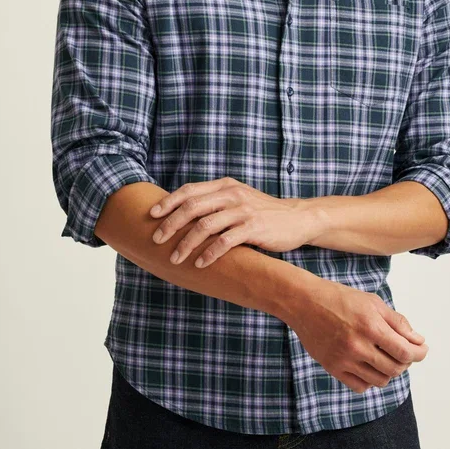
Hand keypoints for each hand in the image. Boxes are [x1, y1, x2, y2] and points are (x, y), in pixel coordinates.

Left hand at [149, 177, 318, 267]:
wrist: (297, 218)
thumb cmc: (262, 211)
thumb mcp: (238, 198)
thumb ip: (215, 201)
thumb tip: (181, 212)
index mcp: (225, 185)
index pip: (190, 190)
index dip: (169, 202)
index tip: (152, 215)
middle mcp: (232, 194)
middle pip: (192, 206)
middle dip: (171, 224)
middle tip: (157, 240)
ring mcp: (243, 210)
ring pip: (205, 225)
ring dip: (186, 243)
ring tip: (175, 258)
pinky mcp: (254, 228)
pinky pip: (225, 241)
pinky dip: (209, 253)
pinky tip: (200, 264)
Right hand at [287, 278, 428, 393]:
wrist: (304, 302)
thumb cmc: (339, 298)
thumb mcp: (372, 301)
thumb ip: (397, 322)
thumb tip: (418, 340)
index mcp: (370, 325)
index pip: (404, 352)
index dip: (418, 353)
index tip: (422, 350)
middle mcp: (358, 345)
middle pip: (395, 368)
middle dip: (405, 362)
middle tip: (403, 352)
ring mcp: (344, 359)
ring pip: (380, 380)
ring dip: (389, 371)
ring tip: (386, 358)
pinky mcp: (333, 368)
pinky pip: (361, 386)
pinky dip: (370, 380)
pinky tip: (369, 366)